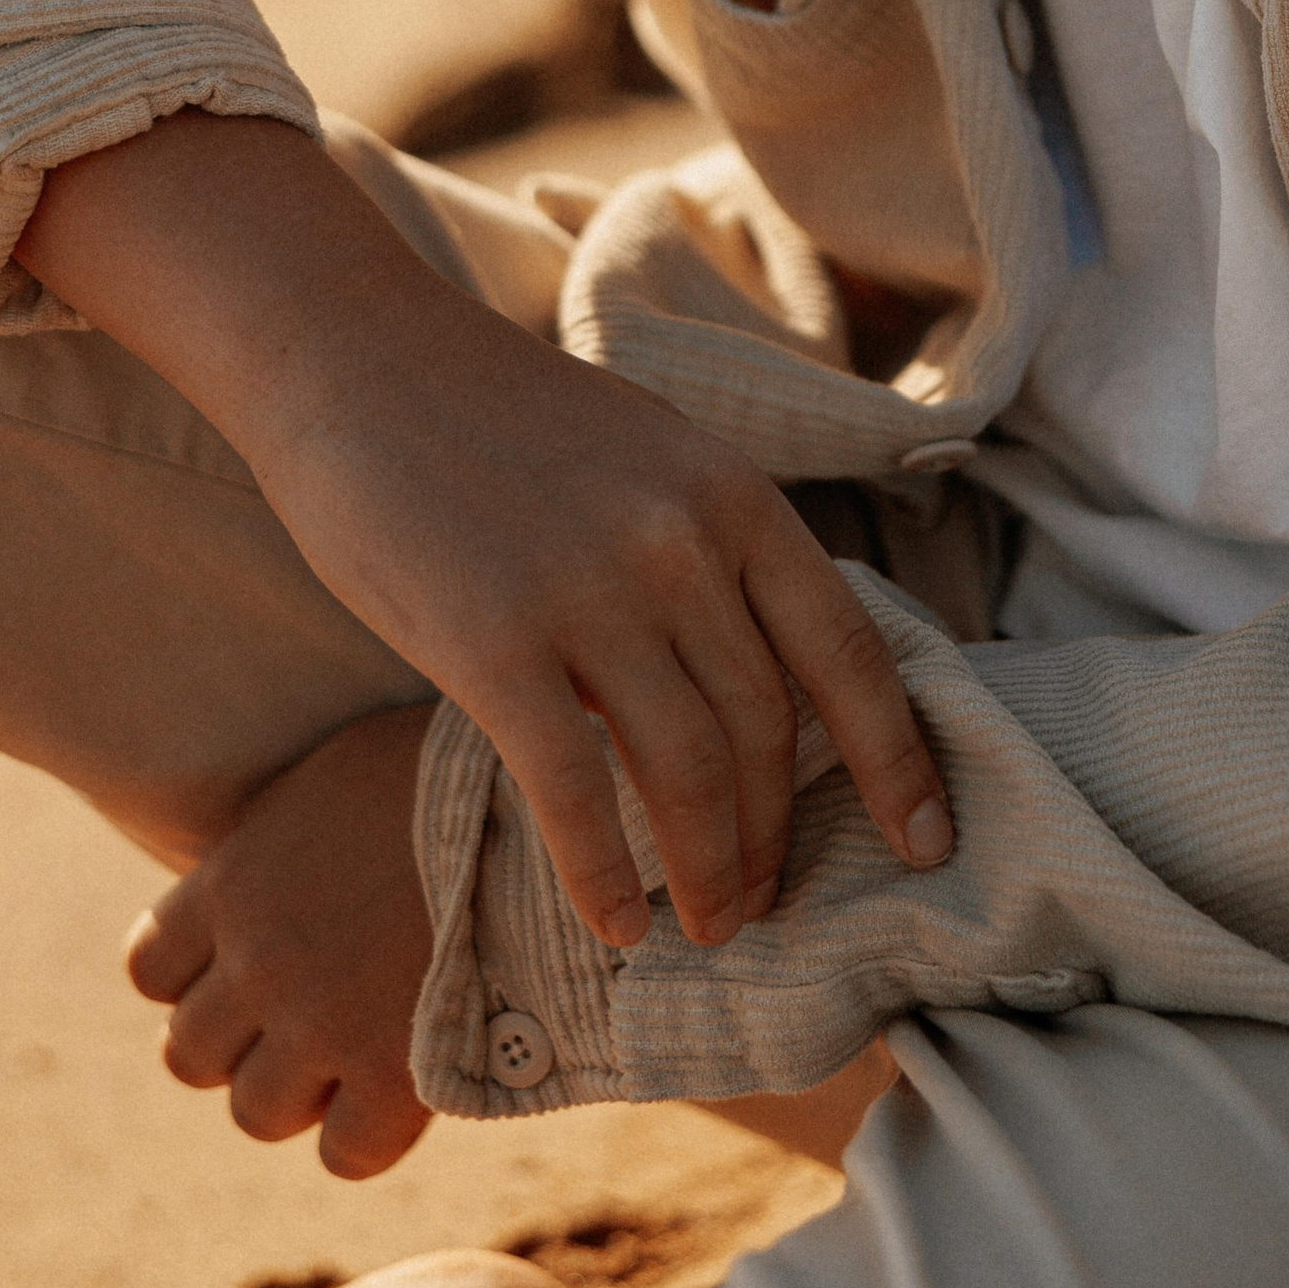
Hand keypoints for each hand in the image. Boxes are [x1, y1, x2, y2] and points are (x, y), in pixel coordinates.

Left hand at [128, 699, 436, 1178]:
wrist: (546, 799)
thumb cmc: (447, 768)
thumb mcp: (332, 775)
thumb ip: (277, 836)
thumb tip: (264, 861)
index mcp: (232, 883)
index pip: (148, 971)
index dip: (196, 975)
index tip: (246, 961)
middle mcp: (258, 962)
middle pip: (189, 1055)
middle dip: (241, 1041)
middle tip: (305, 1012)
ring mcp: (321, 1025)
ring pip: (253, 1112)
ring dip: (297, 1092)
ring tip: (354, 1050)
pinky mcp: (395, 1075)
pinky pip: (344, 1154)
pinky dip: (364, 1135)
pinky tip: (401, 1090)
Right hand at [257, 312, 952, 954]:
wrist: (361, 361)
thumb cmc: (502, 425)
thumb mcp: (649, 459)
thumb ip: (711, 555)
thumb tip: (760, 684)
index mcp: (733, 492)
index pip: (848, 651)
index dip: (897, 762)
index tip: (927, 846)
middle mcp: (681, 540)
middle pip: (766, 727)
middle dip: (775, 836)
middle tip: (764, 904)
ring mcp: (591, 591)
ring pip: (689, 773)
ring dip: (708, 870)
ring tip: (708, 926)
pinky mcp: (495, 641)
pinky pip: (575, 791)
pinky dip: (603, 876)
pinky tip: (614, 925)